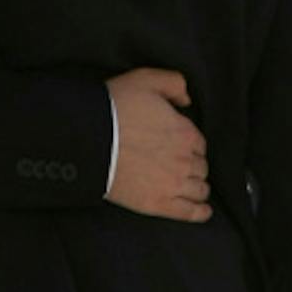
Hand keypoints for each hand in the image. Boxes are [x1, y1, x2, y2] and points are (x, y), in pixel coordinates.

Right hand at [104, 68, 211, 222]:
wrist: (89, 139)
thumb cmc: (113, 108)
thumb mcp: (144, 79)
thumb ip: (173, 82)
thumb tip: (187, 99)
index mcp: (184, 132)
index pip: (198, 143)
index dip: (189, 143)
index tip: (178, 144)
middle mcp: (185, 160)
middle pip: (200, 166)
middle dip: (192, 164)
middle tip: (178, 162)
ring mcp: (173, 184)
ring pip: (199, 189)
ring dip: (197, 186)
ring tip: (189, 185)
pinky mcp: (159, 203)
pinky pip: (190, 212)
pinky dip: (200, 212)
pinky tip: (201, 210)